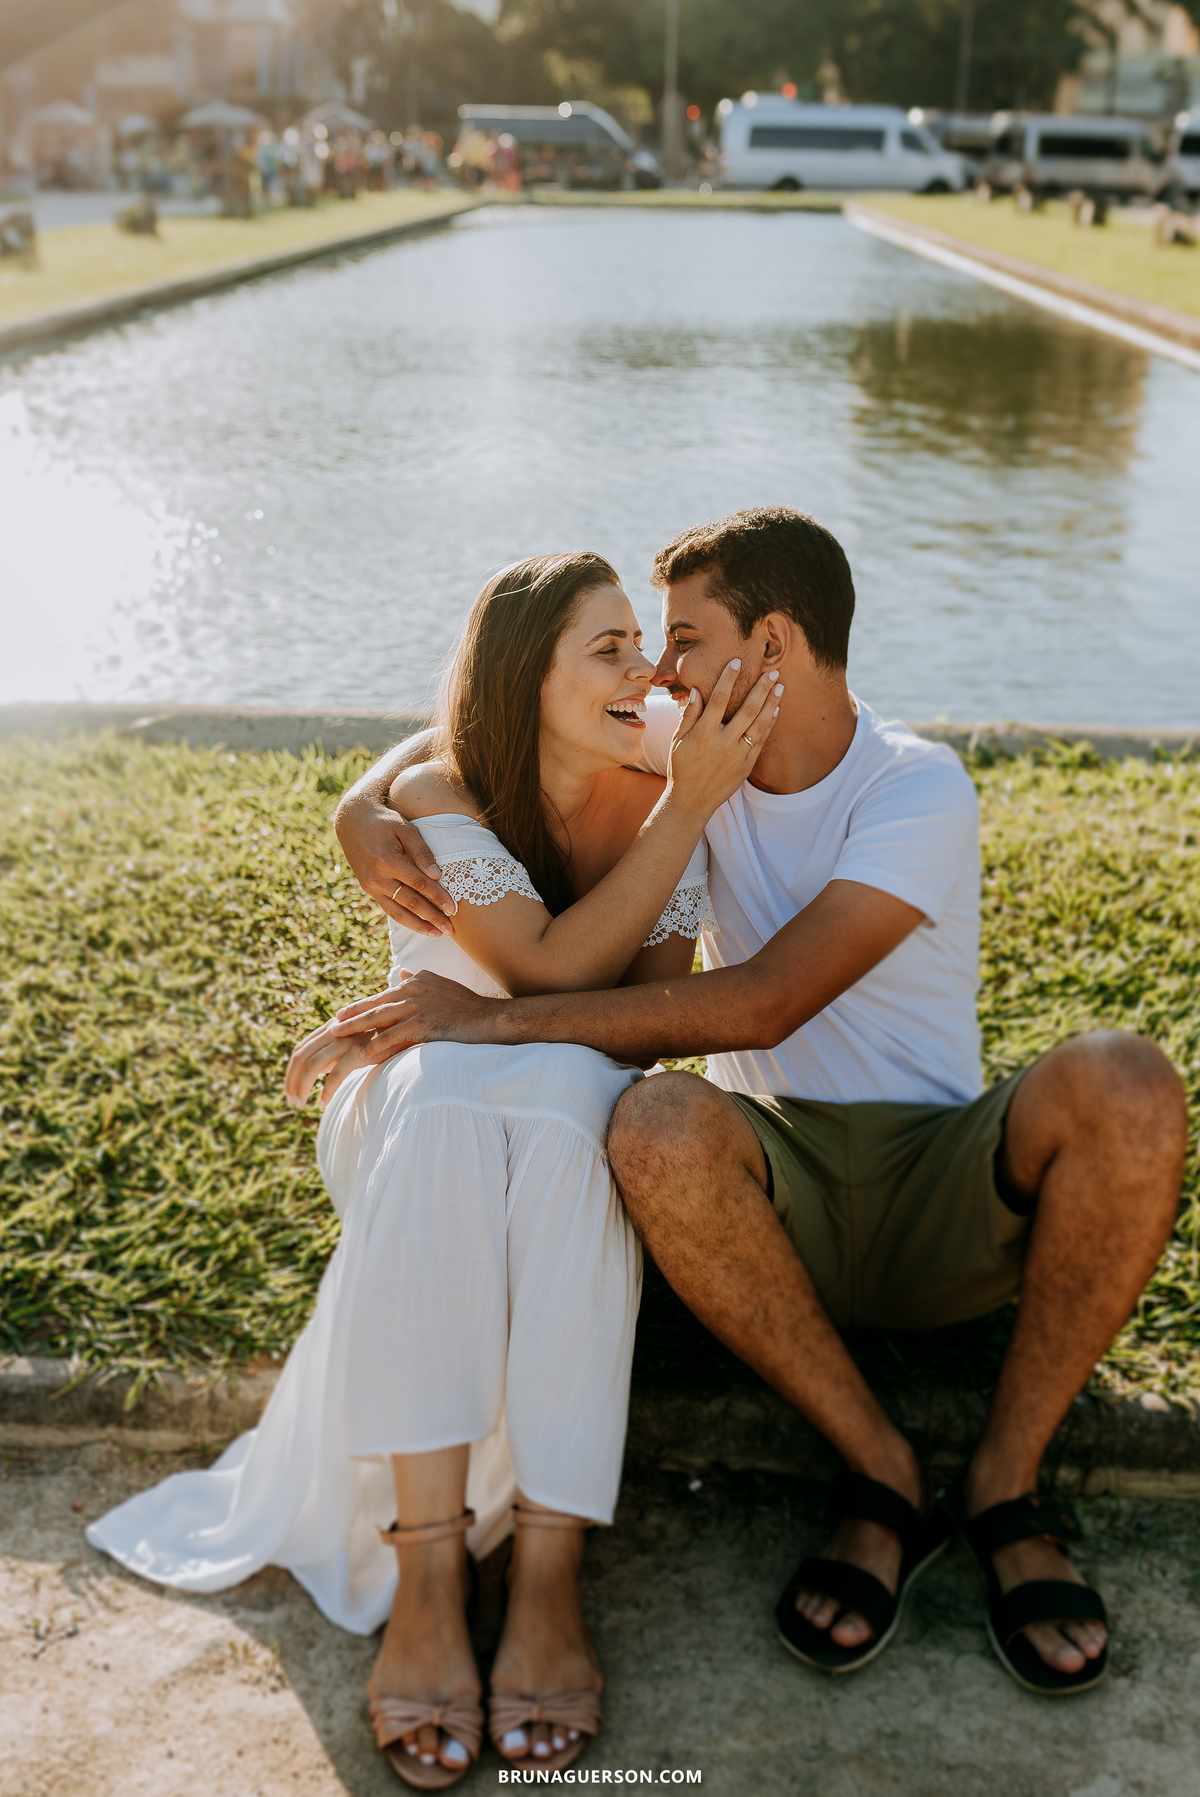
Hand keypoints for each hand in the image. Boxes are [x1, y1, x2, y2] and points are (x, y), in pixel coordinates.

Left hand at [284, 1015, 390, 1108]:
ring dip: (302, 1087)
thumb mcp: (353, 1042)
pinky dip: (327, 1090)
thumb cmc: (382, 1039)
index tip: (289, 1090)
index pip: (300, 1049)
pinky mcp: (360, 1051)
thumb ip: (334, 1052)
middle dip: (291, 1081)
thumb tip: (316, 1072)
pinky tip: (323, 1103)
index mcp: (330, 1027)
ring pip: (312, 1065)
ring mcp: (347, 1040)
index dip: (291, 1071)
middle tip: (291, 1101)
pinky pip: (336, 1074)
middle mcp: (335, 1030)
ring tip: (301, 1105)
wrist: (408, 1030)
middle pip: (301, 1057)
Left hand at [329, 971, 499, 1054]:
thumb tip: (402, 974)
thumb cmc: (468, 1005)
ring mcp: (417, 1008)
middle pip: (375, 1005)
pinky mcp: (423, 1025)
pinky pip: (393, 1037)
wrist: (489, 1018)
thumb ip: (419, 979)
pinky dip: (376, 1047)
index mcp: (416, 983)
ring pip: (379, 1019)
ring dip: (356, 1030)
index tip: (342, 1014)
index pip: (382, 996)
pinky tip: (362, 1056)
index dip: (361, 1006)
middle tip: (332, 1025)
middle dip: (351, 1016)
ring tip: (337, 1038)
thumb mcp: (441, 985)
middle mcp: (413, 992)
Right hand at [335, 799, 456, 936]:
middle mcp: (377, 877)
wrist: (352, 821)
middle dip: (432, 917)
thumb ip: (422, 851)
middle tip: (451, 929)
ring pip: (398, 912)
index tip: (454, 909)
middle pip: (410, 902)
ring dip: (419, 925)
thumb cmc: (384, 821)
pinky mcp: (368, 889)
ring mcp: (371, 885)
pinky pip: (388, 909)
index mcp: (388, 860)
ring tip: (437, 934)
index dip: (437, 897)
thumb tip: (437, 875)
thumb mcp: (405, 829)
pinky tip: (419, 926)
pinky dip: (405, 920)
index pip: (419, 884)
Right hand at [666, 661, 781, 816]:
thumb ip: (689, 715)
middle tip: (772, 671)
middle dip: (761, 688)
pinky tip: (775, 709)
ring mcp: (737, 755)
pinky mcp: (746, 765)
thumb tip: (698, 690)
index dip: (728, 678)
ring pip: (759, 724)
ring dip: (771, 703)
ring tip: (780, 686)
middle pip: (747, 709)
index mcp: (703, 733)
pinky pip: (761, 740)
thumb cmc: (681, 767)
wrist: (691, 800)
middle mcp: (722, 742)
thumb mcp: (678, 740)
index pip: (719, 699)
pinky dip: (770, 723)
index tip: (737, 662)